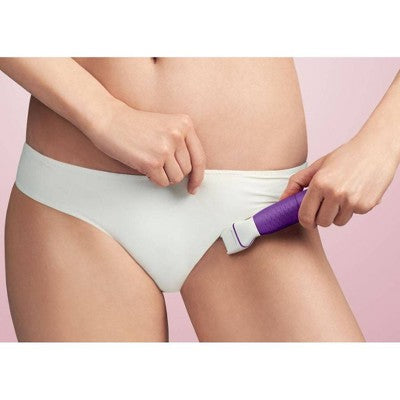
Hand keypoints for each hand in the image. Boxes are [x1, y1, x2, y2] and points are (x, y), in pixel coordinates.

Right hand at [87, 99, 205, 193]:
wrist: (109, 119)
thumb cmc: (135, 125)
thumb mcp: (167, 126)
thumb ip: (183, 144)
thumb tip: (194, 174)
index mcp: (185, 124)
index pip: (200, 158)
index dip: (198, 176)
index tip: (194, 186)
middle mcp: (177, 135)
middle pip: (187, 170)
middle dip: (174, 172)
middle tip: (160, 164)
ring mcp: (165, 149)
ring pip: (176, 178)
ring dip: (164, 176)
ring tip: (152, 162)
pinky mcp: (152, 162)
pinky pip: (162, 182)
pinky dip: (154, 179)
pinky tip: (145, 166)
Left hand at [279, 136, 398, 228]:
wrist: (376, 148)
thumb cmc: (344, 157)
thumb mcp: (317, 166)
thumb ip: (297, 183)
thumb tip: (282, 200)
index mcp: (319, 183)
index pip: (305, 216)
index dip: (305, 220)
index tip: (308, 218)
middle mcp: (335, 193)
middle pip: (322, 222)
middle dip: (321, 217)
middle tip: (325, 205)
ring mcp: (351, 201)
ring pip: (338, 222)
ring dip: (337, 214)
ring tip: (342, 196)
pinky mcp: (366, 205)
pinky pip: (353, 216)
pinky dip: (353, 208)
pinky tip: (356, 192)